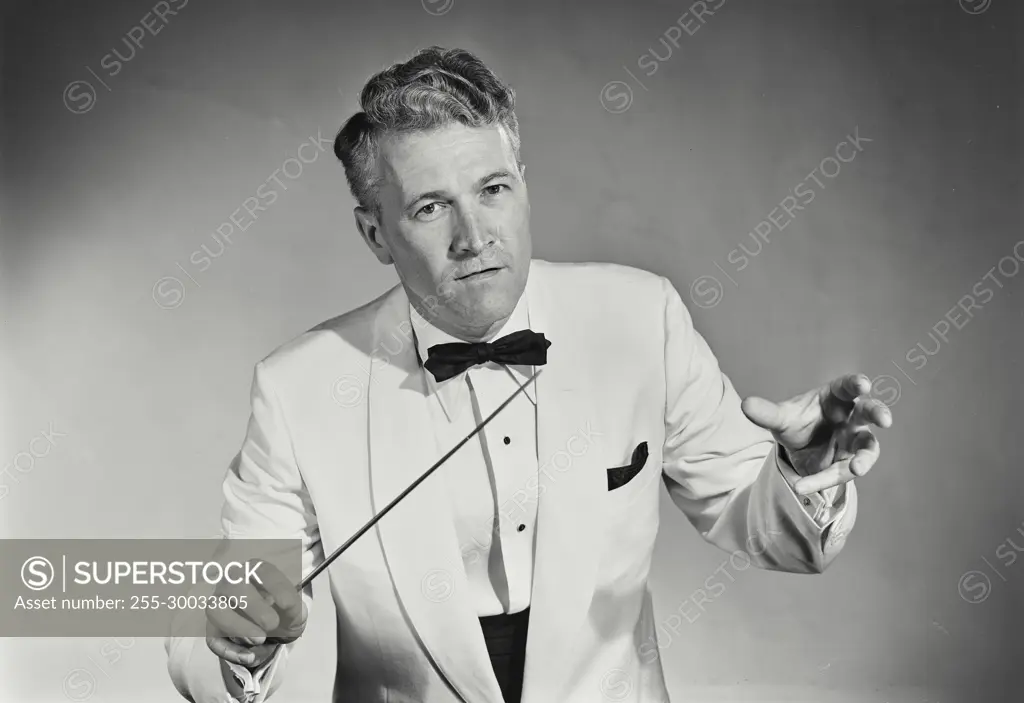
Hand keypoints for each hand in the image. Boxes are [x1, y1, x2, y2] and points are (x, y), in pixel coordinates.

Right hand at [206, 559, 306, 668]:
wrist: (272, 632)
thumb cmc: (282, 613)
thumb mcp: (295, 611)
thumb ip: (294, 607)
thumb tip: (289, 607)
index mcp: (256, 571)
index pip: (263, 571)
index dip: (276, 587)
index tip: (289, 605)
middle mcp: (233, 582)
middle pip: (233, 585)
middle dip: (253, 605)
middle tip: (272, 624)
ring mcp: (219, 604)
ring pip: (215, 610)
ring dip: (237, 626)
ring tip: (260, 640)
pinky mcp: (213, 629)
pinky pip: (212, 639)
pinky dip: (229, 650)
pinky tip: (248, 657)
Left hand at [740, 373, 891, 494]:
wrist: (796, 447)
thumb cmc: (795, 421)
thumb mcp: (780, 418)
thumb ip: (767, 413)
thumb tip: (745, 405)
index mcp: (835, 397)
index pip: (848, 387)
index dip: (856, 384)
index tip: (863, 384)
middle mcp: (850, 416)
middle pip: (870, 412)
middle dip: (878, 413)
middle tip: (884, 419)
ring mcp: (854, 440)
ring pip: (868, 447)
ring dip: (865, 458)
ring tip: (856, 468)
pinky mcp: (849, 462)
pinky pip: (843, 471)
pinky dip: (824, 480)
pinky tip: (803, 487)